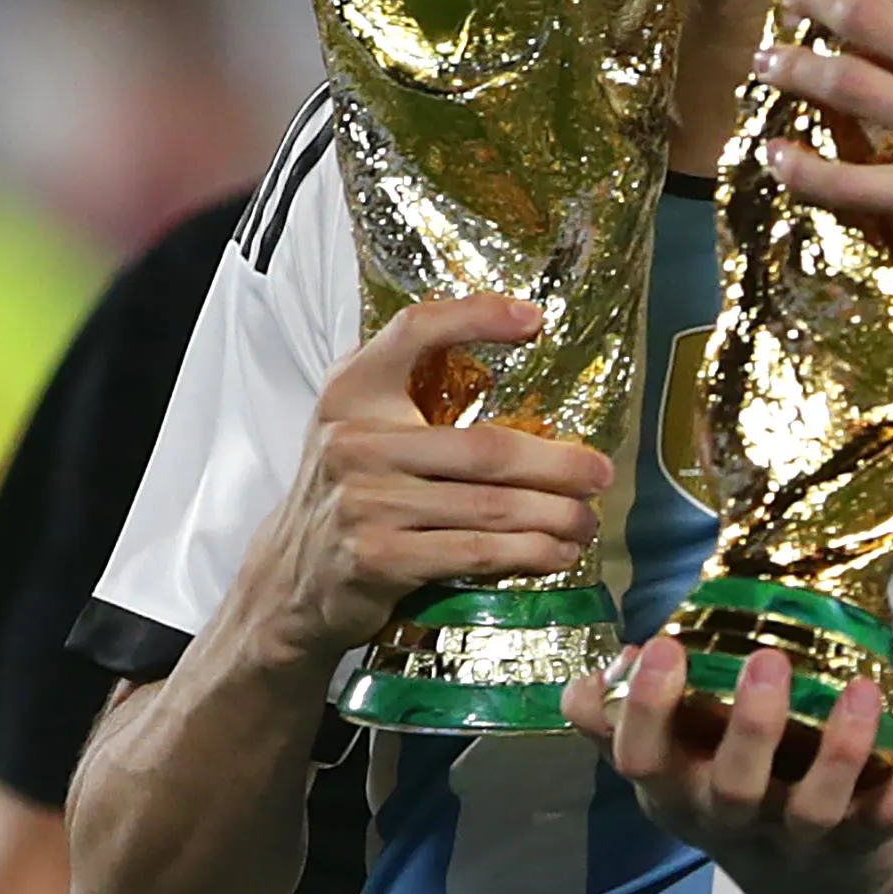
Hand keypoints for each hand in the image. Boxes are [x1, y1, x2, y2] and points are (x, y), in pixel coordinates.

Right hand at [221, 295, 612, 667]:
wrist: (291, 577)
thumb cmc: (352, 490)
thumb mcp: (362, 425)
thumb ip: (411, 389)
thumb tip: (521, 354)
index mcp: (352, 390)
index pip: (414, 330)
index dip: (475, 316)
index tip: (535, 319)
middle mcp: (354, 440)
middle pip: (485, 447)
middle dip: (558, 464)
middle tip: (600, 474)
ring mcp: (363, 502)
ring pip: (489, 506)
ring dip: (553, 517)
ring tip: (586, 522)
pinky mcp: (377, 558)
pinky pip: (473, 552)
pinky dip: (526, 554)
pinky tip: (555, 554)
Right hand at [563, 638, 892, 893]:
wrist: (819, 893)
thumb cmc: (733, 803)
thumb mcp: (673, 772)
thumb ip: (624, 726)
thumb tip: (583, 683)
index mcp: (680, 798)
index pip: (645, 765)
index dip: (648, 712)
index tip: (662, 647)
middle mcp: (737, 826)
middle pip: (735, 790)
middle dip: (751, 728)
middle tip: (768, 660)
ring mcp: (806, 840)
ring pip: (820, 805)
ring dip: (841, 746)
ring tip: (860, 687)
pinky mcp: (868, 844)